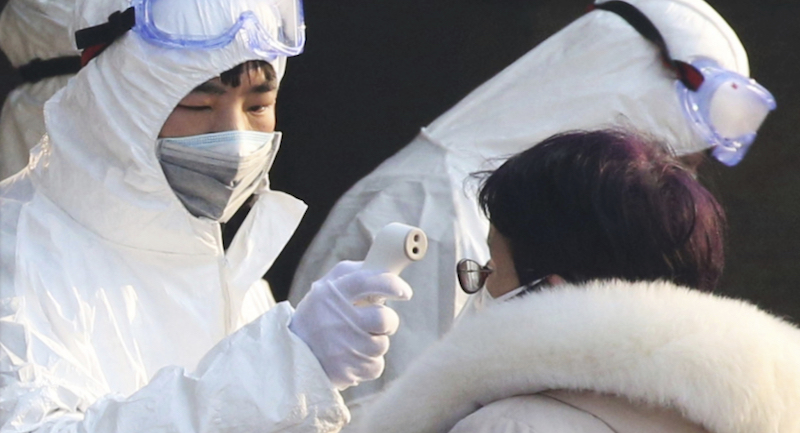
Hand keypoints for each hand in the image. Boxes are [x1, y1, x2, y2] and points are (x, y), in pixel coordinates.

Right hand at [289, 261, 412, 389]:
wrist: (292, 351)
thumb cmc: (318, 313)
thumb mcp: (326, 287)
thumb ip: (353, 273)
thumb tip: (385, 268)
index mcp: (333, 293)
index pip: (367, 282)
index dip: (391, 284)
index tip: (405, 292)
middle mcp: (337, 319)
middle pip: (383, 319)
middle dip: (389, 321)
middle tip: (381, 321)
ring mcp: (341, 347)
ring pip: (382, 344)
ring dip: (376, 342)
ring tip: (358, 340)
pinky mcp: (344, 370)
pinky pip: (376, 366)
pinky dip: (370, 363)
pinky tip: (355, 357)